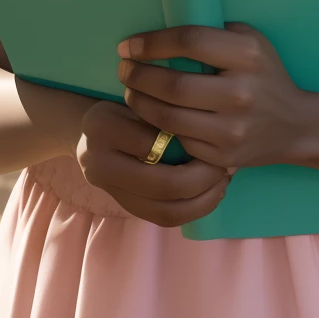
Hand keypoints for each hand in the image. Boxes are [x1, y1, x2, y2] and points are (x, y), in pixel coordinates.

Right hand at [76, 99, 230, 226]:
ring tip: (222, 182)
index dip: (186, 143)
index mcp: (101, 127)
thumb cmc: (127, 107)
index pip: (150, 142)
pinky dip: (193, 211)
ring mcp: (110, 190)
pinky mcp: (125, 206)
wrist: (94, 131)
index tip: (215, 136)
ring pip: (164, 210)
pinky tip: (211, 195)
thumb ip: (164, 113)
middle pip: (160, 183)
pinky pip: (163, 219)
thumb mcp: (140, 98)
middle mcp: (97, 163)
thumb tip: (207, 134)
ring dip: (202, 200)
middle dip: (201, 178)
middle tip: (224, 167)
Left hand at [118, 24, 308, 170]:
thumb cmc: (264, 75)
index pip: (190, 42)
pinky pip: (178, 139)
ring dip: (139, 102)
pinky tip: (149, 114)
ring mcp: (233, 128)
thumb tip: (164, 32)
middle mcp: (242, 92)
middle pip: (173, 84)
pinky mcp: (224, 156)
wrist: (295, 126)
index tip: (128, 46)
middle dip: (138, 75)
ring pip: (169, 117)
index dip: (152, 43)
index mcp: (248, 55)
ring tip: (130, 90)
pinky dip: (157, 126)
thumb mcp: (250, 42)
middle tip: (123, 69)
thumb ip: (214, 33)